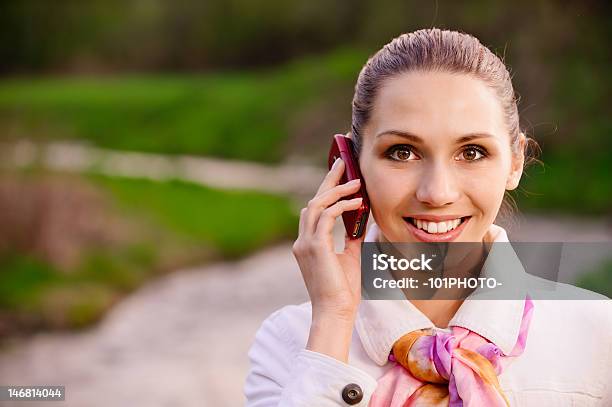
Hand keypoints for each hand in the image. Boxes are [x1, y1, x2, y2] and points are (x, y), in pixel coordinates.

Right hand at [292, 157, 365, 320]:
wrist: (336, 312)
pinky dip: (342, 206)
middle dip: (329, 179)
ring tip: (356, 181)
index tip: (340, 173)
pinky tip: (358, 203)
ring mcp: (305, 243)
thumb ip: (351, 236)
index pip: (315, 209)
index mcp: (308, 243)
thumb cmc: (343, 290)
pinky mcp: (314, 247)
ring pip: (317, 204)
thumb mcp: (350, 257)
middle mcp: (303, 240)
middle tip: (343, 162)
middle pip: (313, 200)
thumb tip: (362, 218)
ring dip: (337, 190)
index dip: (326, 189)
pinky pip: (326, 216)